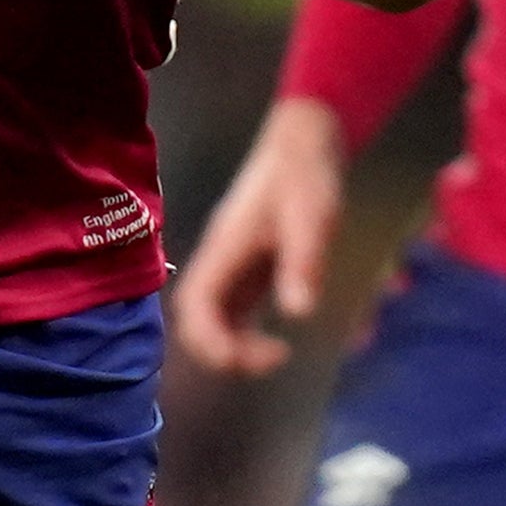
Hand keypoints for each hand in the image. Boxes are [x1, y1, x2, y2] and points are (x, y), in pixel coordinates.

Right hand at [173, 100, 344, 375]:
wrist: (303, 146)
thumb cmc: (304, 178)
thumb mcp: (310, 220)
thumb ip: (302, 263)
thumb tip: (298, 313)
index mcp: (224, 249)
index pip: (195, 303)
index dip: (206, 338)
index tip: (237, 359)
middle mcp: (219, 263)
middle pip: (196, 319)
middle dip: (222, 351)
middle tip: (273, 357)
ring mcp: (230, 268)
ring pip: (213, 321)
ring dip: (235, 347)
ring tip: (277, 355)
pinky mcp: (246, 272)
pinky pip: (232, 314)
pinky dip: (245, 337)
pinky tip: (275, 344)